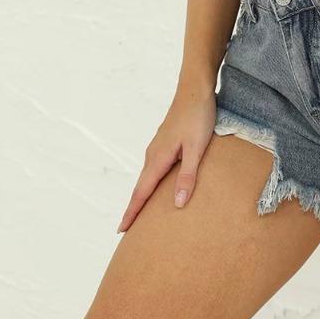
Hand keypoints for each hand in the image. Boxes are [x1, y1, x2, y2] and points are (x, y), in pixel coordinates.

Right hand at [116, 82, 216, 233]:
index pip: (141, 192)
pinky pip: (154, 167)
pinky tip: (157, 185)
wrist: (196, 87)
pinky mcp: (165, 141)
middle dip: (133, 208)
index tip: (121, 230)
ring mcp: (158, 146)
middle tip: (126, 229)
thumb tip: (177, 204)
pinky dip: (150, 182)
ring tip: (139, 212)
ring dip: (141, 195)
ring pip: (147, 177)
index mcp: (159, 158)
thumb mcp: (197, 148)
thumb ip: (188, 175)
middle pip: (140, 187)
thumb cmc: (198, 116)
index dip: (132, 212)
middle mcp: (154, 154)